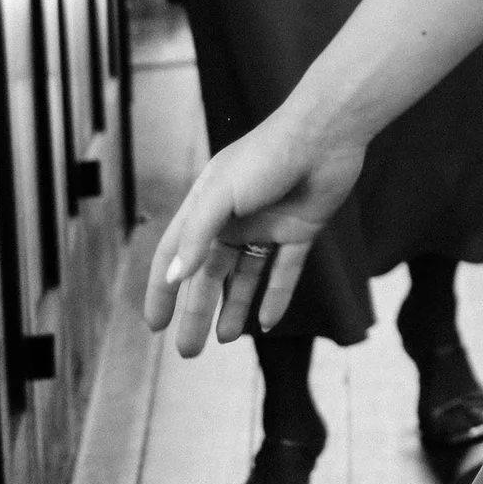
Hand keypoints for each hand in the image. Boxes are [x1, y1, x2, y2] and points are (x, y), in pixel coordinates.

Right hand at [143, 114, 364, 352]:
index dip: (162, 289)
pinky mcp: (301, 228)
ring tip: (225, 338)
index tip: (155, 326)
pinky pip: (285, 270)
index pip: (175, 254)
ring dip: (235, 307)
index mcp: (207, 205)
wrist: (327, 132)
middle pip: (211, 273)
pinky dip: (276, 296)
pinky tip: (268, 323)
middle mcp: (235, 218)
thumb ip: (196, 236)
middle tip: (189, 351)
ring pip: (246, 275)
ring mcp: (269, 224)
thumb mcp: (221, 194)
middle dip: (198, 311)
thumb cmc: (270, 154)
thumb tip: (172, 278)